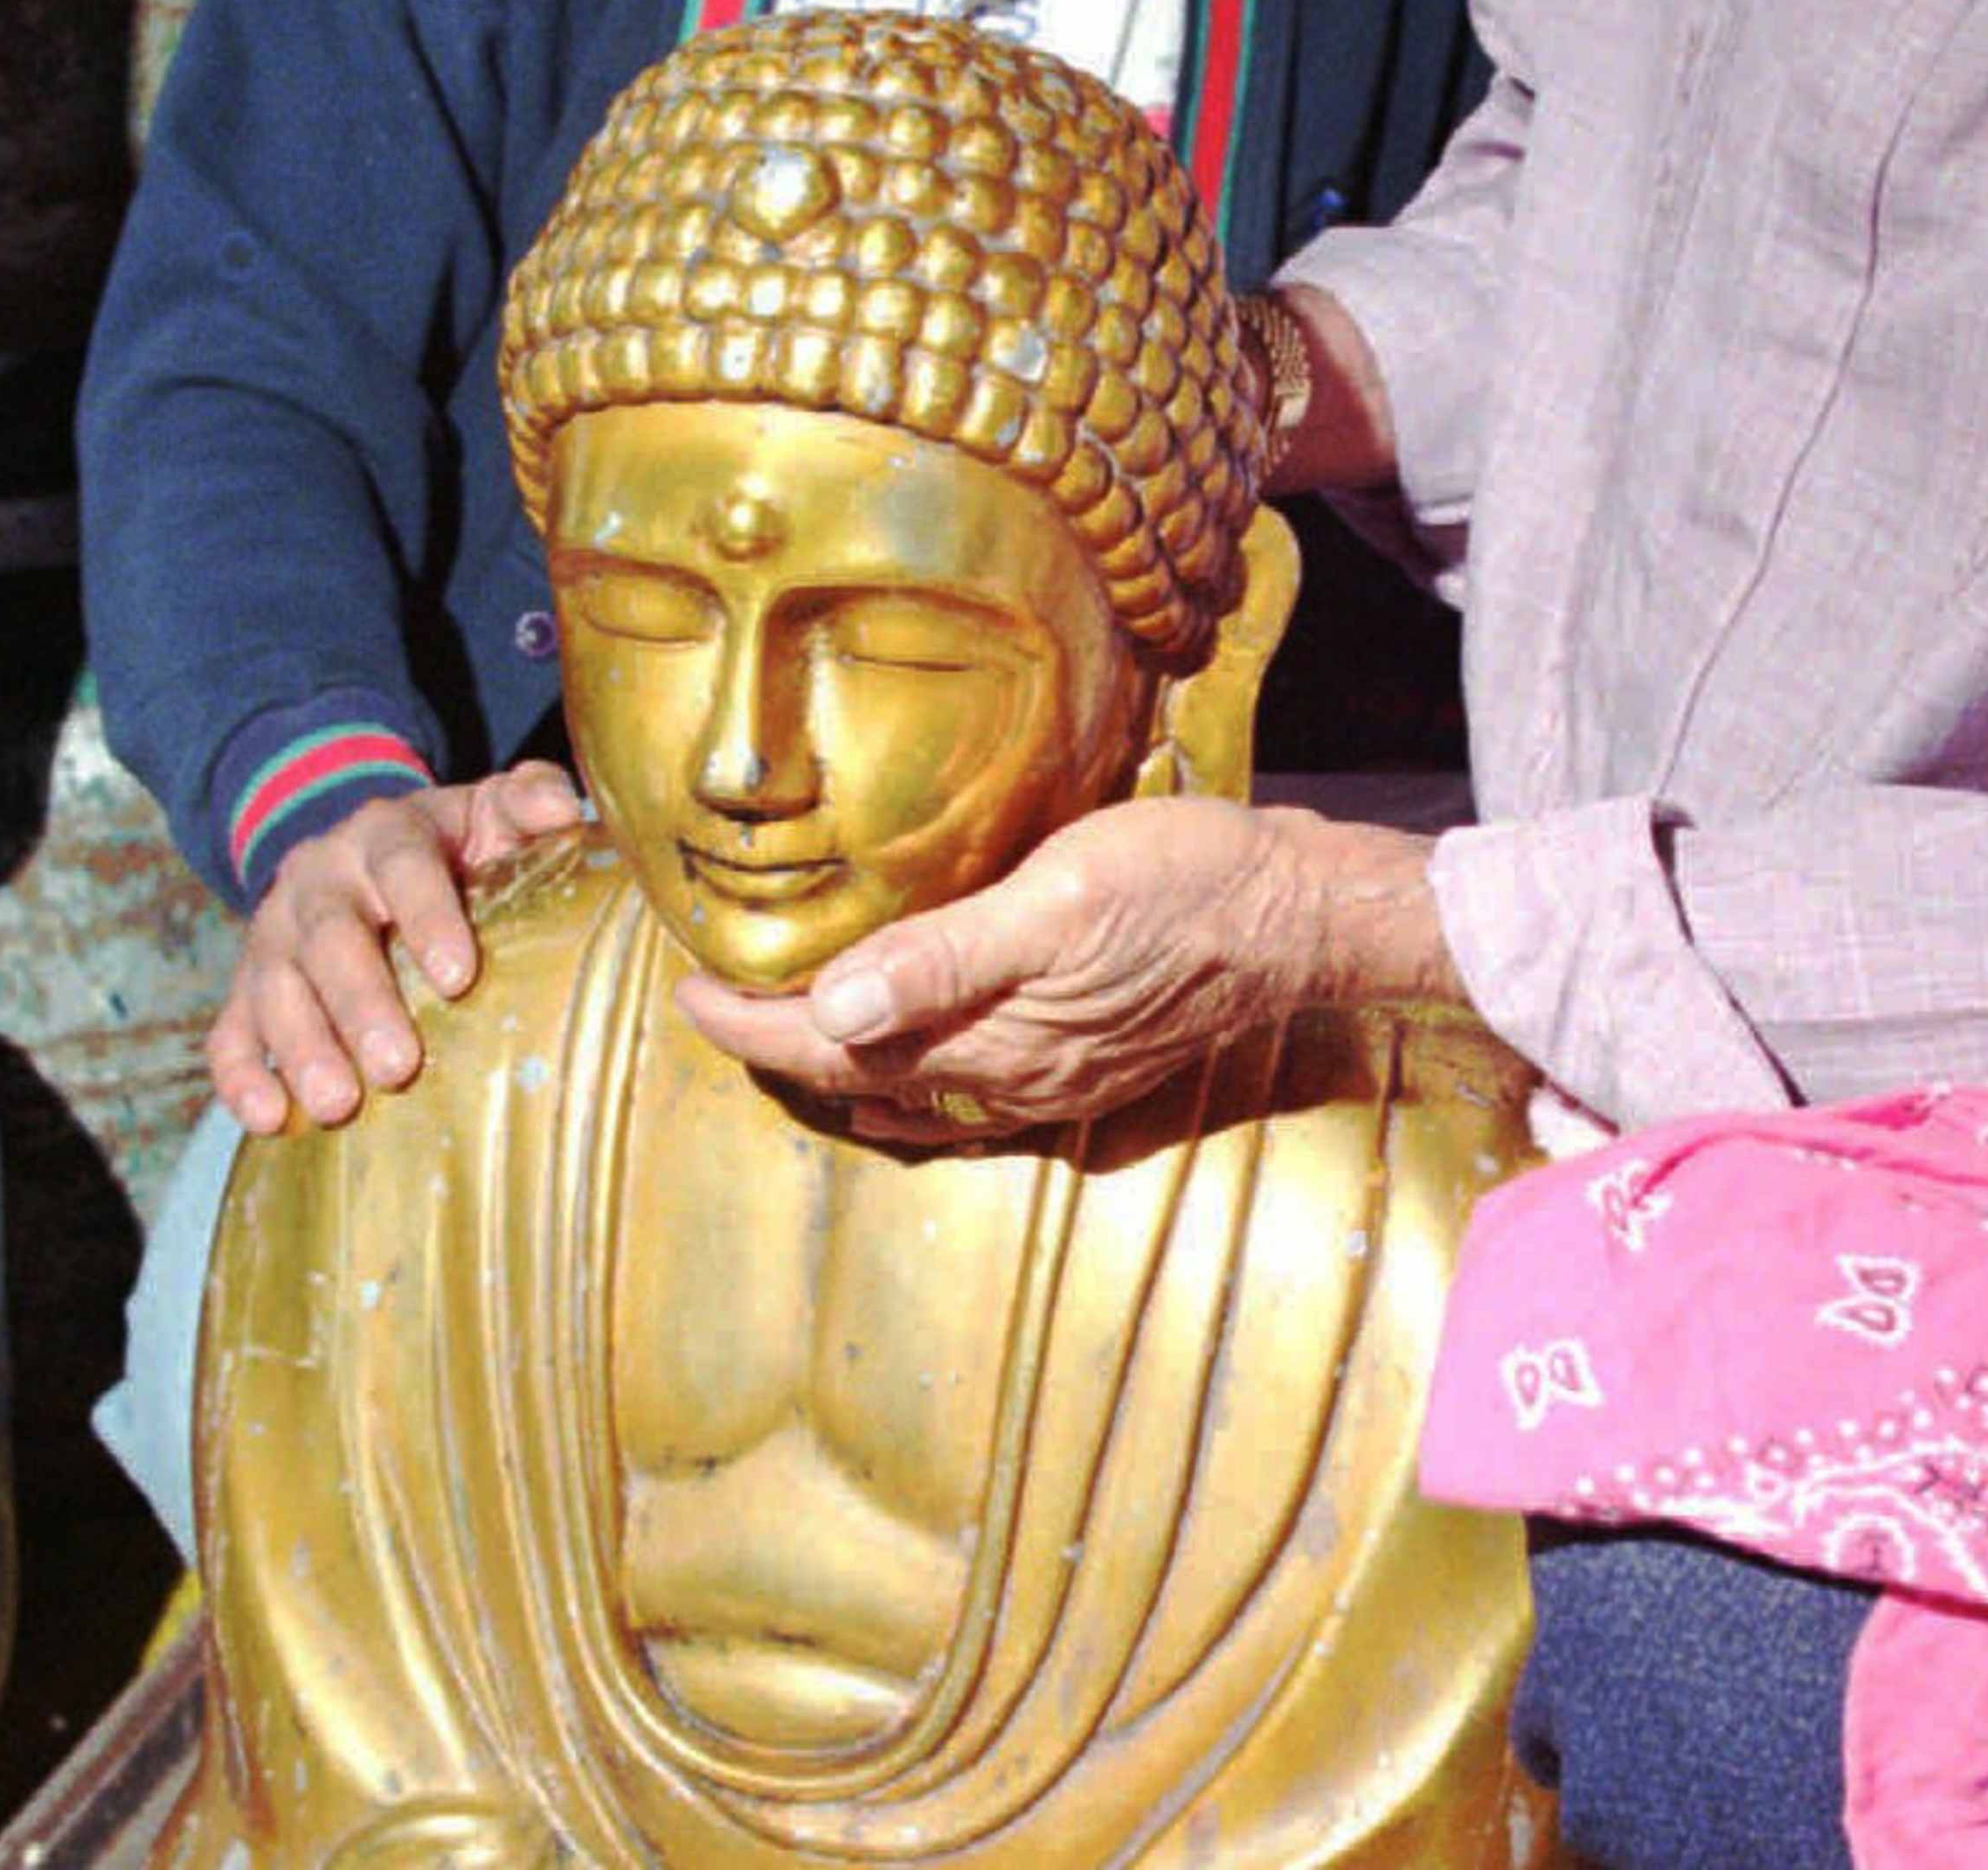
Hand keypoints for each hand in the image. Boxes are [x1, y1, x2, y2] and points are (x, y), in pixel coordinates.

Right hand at [205, 761, 583, 1132]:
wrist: (361, 852)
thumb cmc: (451, 850)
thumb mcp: (489, 814)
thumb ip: (529, 802)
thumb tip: (561, 807)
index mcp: (384, 834)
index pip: (402, 866)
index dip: (427, 918)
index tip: (459, 978)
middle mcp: (319, 879)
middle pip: (331, 938)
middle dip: (361, 1004)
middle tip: (398, 1066)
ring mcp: (275, 935)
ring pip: (275, 989)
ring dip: (303, 1048)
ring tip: (338, 1105)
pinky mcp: (247, 987)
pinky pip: (229, 1031)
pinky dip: (241, 1077)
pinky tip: (270, 1119)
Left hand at [672, 799, 1460, 1142]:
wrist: (1300, 916)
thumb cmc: (1187, 884)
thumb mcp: (1063, 896)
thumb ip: (947, 958)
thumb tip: (835, 1010)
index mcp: (993, 1040)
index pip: (835, 1046)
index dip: (752, 1024)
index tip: (686, 990)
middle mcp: (1013, 1082)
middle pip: (862, 1079)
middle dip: (779, 1048)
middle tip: (711, 1003)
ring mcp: (1052, 1085)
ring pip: (912, 1098)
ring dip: (840, 1074)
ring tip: (782, 1036)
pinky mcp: (1084, 1069)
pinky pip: (968, 1103)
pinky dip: (911, 1090)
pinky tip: (901, 1074)